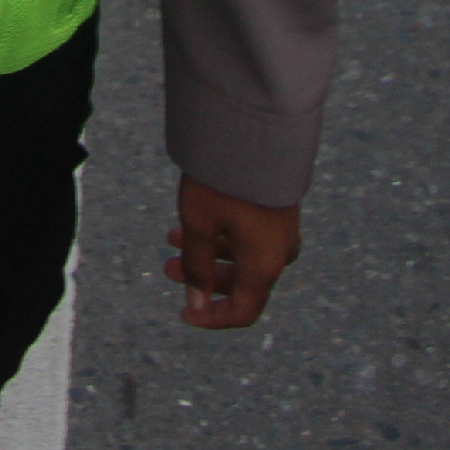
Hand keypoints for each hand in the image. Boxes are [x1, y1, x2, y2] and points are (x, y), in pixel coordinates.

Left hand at [165, 178, 300, 328]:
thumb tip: (195, 303)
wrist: (258, 131)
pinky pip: (250, 236)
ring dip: (207, 253)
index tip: (184, 312)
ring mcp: (281, 231)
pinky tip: (194, 220)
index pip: (243, 312)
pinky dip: (222, 236)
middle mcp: (278, 253)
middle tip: (167, 265)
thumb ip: (196, 267)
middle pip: (241, 283)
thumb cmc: (225, 181)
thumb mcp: (199, 223)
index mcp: (264, 266)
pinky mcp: (278, 211)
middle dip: (202, 278)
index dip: (213, 318)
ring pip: (243, 257)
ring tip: (172, 237)